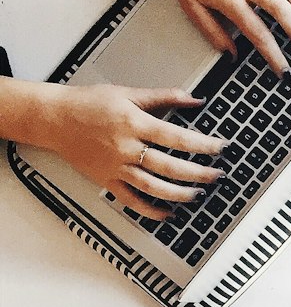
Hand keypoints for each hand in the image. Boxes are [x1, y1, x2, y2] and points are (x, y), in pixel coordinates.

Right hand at [43, 82, 226, 218]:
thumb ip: (164, 96)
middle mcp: (126, 148)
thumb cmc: (88, 103)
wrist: (54, 118)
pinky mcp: (107, 180)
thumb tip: (195, 99)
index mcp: (134, 123)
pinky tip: (168, 213)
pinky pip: (131, 201)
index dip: (203, 145)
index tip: (221, 148)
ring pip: (153, 187)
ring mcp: (116, 167)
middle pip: (169, 166)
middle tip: (217, 175)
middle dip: (198, 173)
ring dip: (179, 194)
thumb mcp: (128, 93)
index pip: (177, 137)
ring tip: (198, 195)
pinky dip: (150, 210)